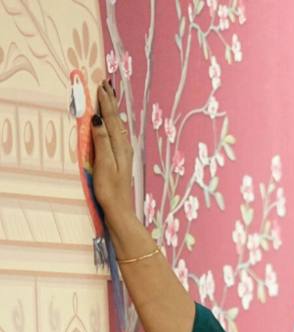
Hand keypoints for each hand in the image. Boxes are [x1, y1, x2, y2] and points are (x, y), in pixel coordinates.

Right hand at [91, 79, 134, 222]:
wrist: (120, 212)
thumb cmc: (110, 190)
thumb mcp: (104, 164)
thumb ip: (102, 140)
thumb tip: (98, 117)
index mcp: (119, 145)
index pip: (111, 118)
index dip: (105, 102)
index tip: (100, 86)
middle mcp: (124, 147)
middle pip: (117, 120)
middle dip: (111, 102)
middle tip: (106, 84)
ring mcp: (124, 155)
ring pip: (118, 126)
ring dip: (113, 111)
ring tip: (110, 97)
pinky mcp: (121, 162)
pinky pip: (117, 135)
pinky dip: (114, 124)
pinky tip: (114, 124)